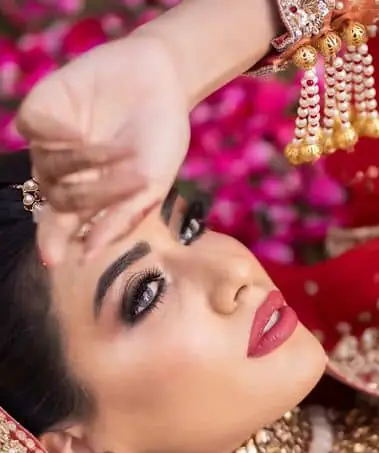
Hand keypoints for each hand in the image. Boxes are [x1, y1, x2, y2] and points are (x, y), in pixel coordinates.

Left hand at [16, 34, 190, 263]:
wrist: (161, 80)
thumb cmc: (161, 136)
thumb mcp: (152, 183)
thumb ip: (122, 217)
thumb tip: (88, 253)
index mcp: (90, 196)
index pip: (61, 226)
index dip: (53, 243)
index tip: (55, 261)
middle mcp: (65, 173)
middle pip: (60, 199)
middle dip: (94, 197)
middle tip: (126, 186)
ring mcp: (51, 141)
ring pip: (48, 167)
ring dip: (89, 163)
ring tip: (125, 151)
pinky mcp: (42, 108)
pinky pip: (33, 129)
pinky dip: (56, 133)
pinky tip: (79, 129)